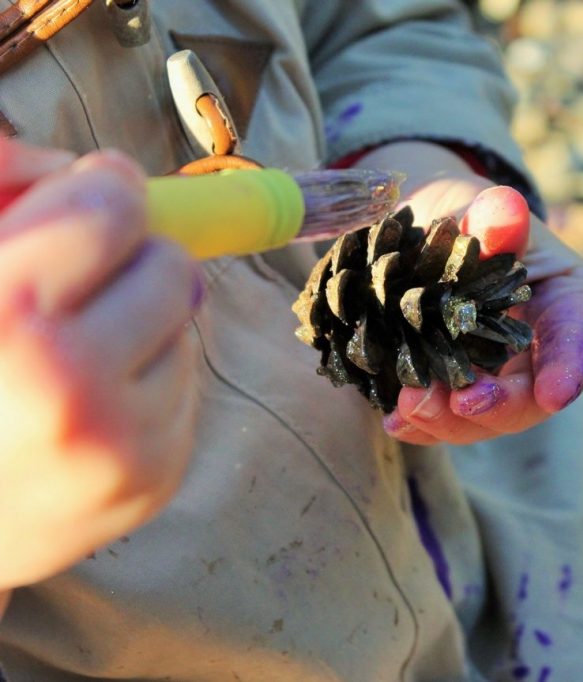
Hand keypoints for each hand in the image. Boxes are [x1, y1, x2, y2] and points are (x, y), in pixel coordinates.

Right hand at [0, 140, 202, 595]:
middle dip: (129, 258)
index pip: (109, 207)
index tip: (94, 188)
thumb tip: (93, 170)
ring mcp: (124, 444)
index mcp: (4, 319)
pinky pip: (185, 381)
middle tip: (73, 282)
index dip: (102, 187)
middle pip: (169, 264)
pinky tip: (86, 402)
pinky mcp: (157, 477)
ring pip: (184, 323)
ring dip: (139, 322)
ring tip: (65, 356)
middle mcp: (69, 390)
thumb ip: (2, 187)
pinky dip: (147, 376)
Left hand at [353, 142, 582, 444]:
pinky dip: (421, 425)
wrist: (434, 234)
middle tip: (460, 403)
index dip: (567, 368)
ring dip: (449, 422)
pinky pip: (446, 421)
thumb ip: (495, 217)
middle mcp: (539, 352)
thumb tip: (505, 206)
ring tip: (411, 408)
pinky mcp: (457, 392)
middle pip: (531, 396)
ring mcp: (498, 379)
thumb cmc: (472, 219)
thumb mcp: (484, 211)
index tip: (554, 394)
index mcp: (566, 303)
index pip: (574, 338)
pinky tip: (396, 421)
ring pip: (486, 419)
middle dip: (497, 406)